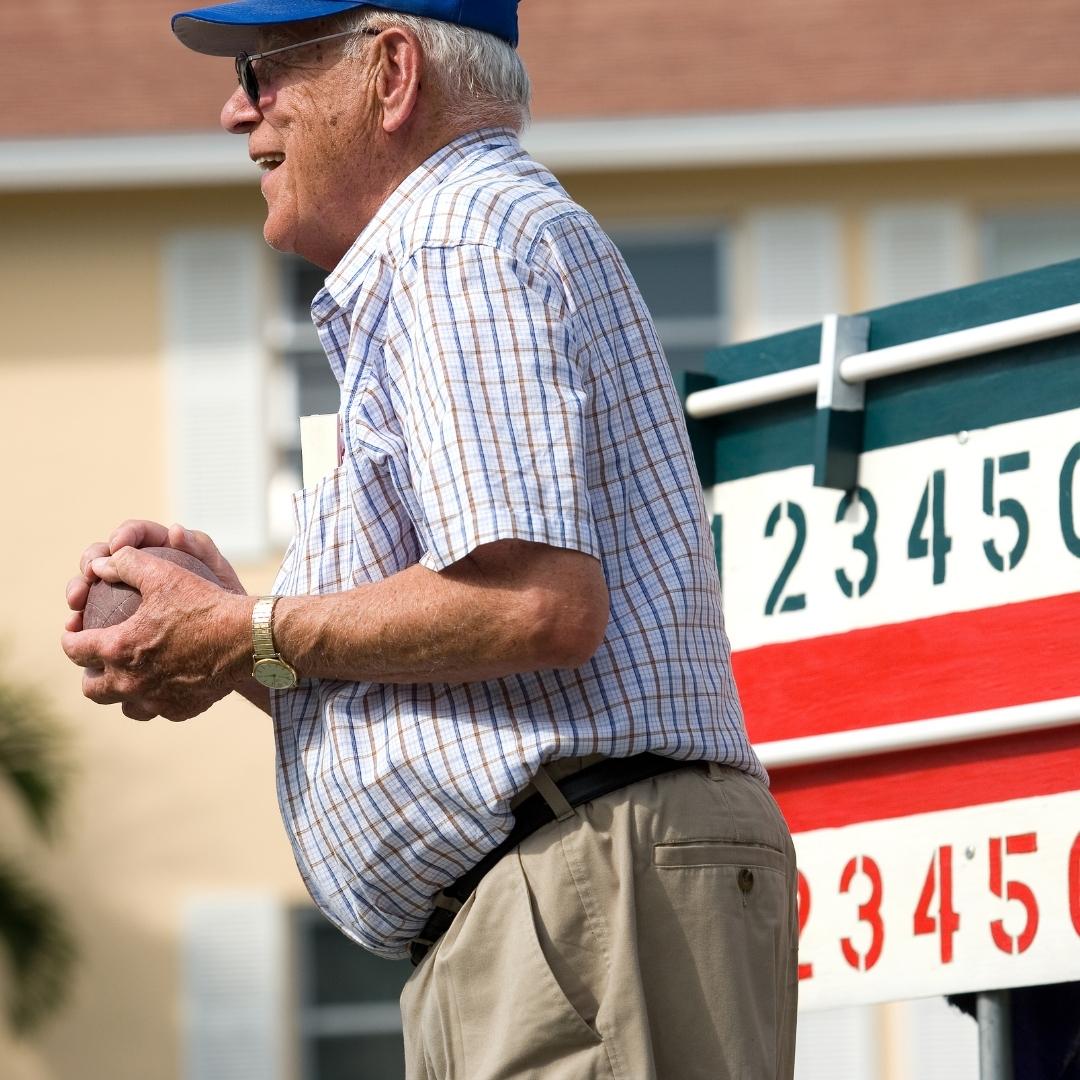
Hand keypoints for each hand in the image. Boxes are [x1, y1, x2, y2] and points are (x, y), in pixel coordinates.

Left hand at [61, 534, 253, 721]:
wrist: (247, 638)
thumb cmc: (205, 603)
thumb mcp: (164, 573)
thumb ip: (127, 564)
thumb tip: (100, 564)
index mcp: (118, 649)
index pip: (74, 649)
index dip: (70, 637)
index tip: (76, 629)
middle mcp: (130, 681)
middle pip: (91, 687)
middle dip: (90, 672)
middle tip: (102, 657)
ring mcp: (156, 700)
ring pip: (123, 706)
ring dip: (121, 692)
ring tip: (131, 677)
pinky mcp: (181, 709)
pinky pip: (159, 710)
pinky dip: (157, 698)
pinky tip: (167, 685)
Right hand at [65, 520, 245, 632]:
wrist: (229, 638)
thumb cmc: (226, 601)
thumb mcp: (218, 574)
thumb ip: (200, 548)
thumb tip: (174, 530)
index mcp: (161, 548)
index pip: (136, 534)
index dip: (123, 535)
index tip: (117, 547)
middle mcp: (139, 568)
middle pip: (104, 555)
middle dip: (90, 561)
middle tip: (89, 577)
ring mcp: (125, 594)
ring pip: (93, 587)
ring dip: (79, 591)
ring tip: (76, 604)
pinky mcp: (118, 619)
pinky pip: (95, 617)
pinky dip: (83, 621)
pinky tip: (76, 629)